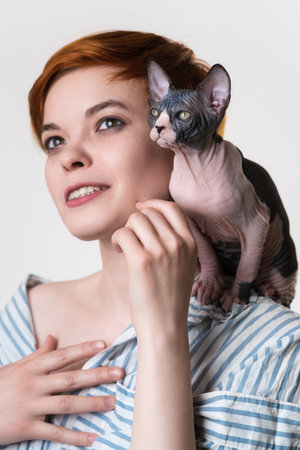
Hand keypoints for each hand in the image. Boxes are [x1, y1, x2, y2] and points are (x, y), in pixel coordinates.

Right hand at [0, 335, 122, 445]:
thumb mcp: (15, 367)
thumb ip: (37, 354)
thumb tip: (52, 337)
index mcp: (32, 368)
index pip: (62, 356)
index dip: (83, 349)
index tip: (103, 344)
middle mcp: (33, 385)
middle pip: (70, 378)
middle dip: (96, 375)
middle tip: (119, 373)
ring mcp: (30, 407)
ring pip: (66, 405)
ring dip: (92, 404)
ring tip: (113, 403)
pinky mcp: (26, 427)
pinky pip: (54, 433)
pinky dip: (73, 437)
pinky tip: (92, 438)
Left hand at [112, 199, 196, 339]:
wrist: (164, 327)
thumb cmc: (169, 298)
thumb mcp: (183, 266)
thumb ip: (174, 242)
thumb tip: (150, 217)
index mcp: (191, 244)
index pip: (172, 208)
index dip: (154, 204)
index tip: (142, 210)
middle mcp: (178, 244)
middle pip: (150, 212)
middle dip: (137, 222)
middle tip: (132, 239)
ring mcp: (161, 251)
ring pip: (136, 219)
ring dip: (126, 230)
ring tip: (125, 246)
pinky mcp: (142, 261)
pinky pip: (123, 233)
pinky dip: (117, 239)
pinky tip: (120, 251)